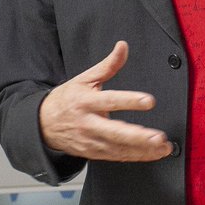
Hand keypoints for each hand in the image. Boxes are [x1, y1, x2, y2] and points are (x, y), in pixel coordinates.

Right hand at [38, 40, 172, 161]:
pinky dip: (137, 157)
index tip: (149, 101)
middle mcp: (88, 123)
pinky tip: (153, 154)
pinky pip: (117, 157)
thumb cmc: (67, 100)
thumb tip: (122, 47)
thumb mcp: (84, 78)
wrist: (42, 124)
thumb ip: (108, 65)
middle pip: (115, 132)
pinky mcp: (93, 154)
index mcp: (86, 102)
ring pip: (118, 148)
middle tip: (158, 137)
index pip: (110, 100)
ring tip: (162, 147)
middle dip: (138, 137)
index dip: (130, 101)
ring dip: (143, 150)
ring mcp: (90, 141)